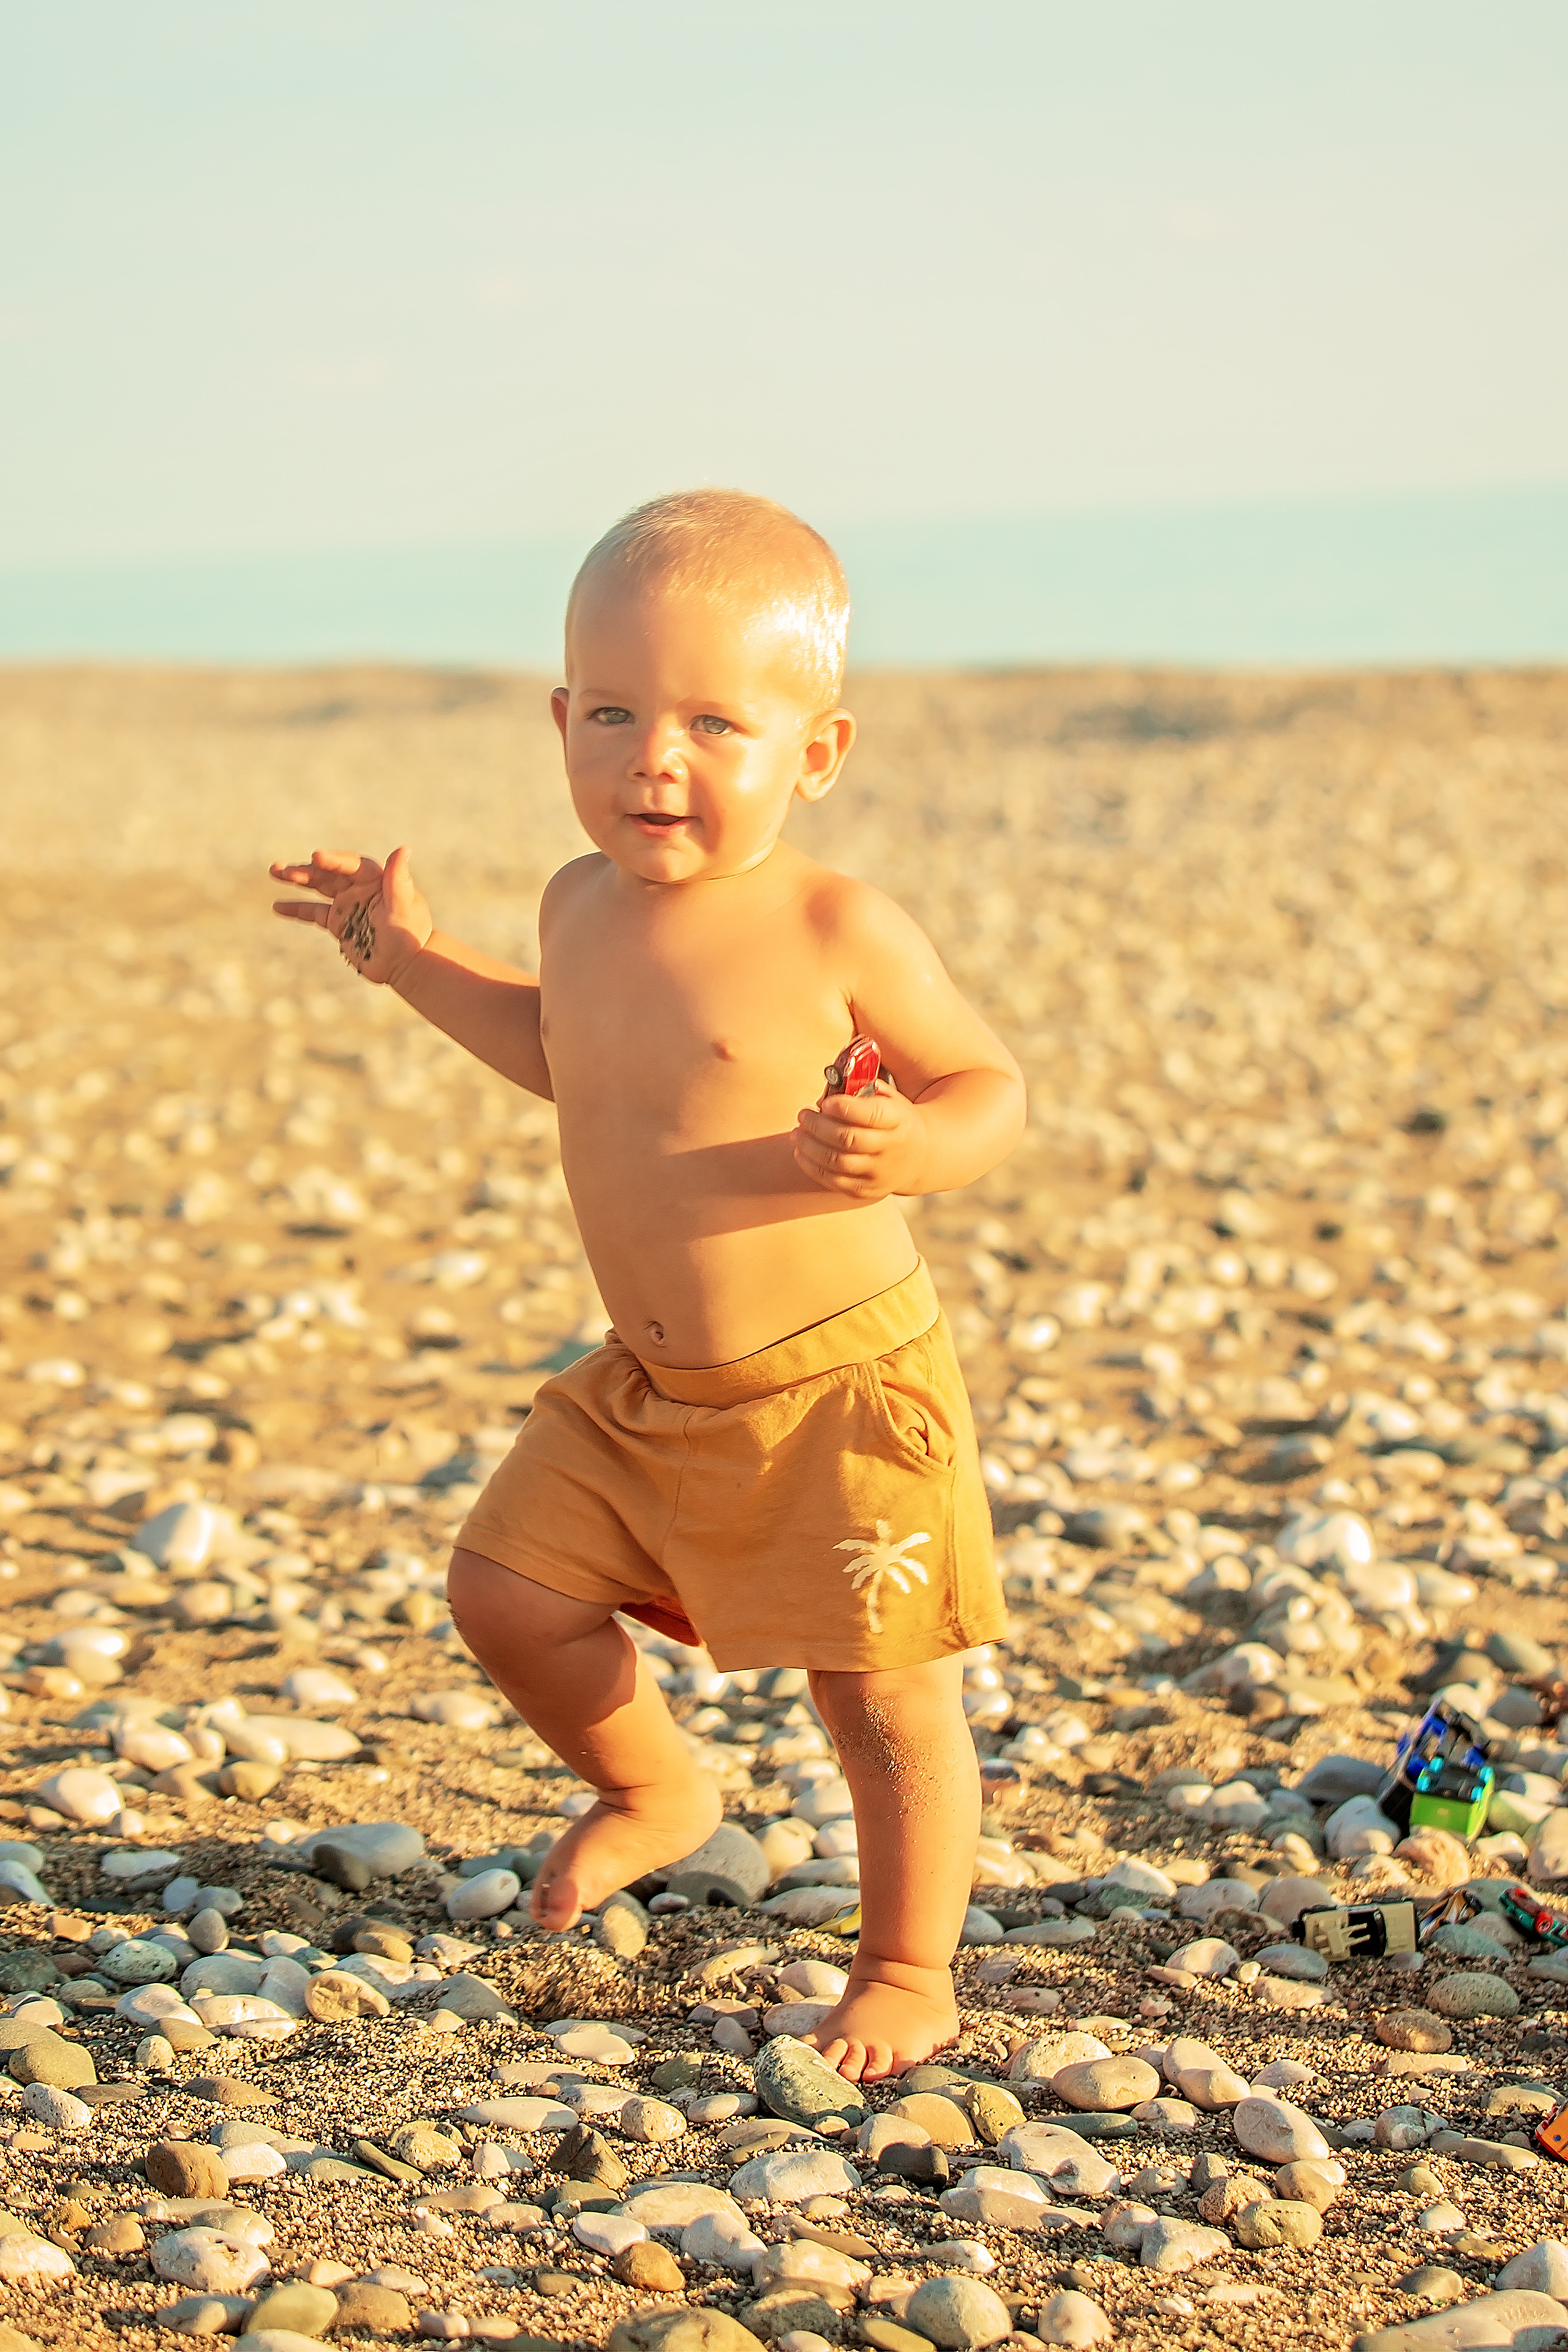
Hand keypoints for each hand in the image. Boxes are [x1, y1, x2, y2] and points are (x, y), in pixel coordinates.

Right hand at [269, 846, 432, 986]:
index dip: (334, 861)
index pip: (351, 865)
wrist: (406, 964)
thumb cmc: (410, 934)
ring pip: (318, 887)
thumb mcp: (405, 906)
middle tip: (283, 870)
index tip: (316, 857)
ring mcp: (348, 904)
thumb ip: (399, 879)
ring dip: (297, 879)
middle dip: (306, 871)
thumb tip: (403, 849)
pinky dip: (296, 909)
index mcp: (377, 879)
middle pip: (328, 874)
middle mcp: (360, 888)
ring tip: (275, 871)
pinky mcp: (339, 922)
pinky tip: (278, 906)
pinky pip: (313, 912)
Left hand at [793, 1082, 928, 1200]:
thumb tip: (826, 1096)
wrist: (920, 1156)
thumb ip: (862, 1090)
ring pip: (837, 1161)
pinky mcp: (867, 1190)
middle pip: (847, 1138)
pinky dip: (812, 1167)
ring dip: (810, 1146)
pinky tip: (801, 1152)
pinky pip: (834, 1181)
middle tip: (803, 1115)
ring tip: (797, 1133)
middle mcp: (891, 1147)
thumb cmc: (896, 1120)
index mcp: (898, 1119)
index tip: (825, 1103)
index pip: (870, 1114)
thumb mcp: (890, 1098)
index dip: (843, 1108)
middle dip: (817, 1126)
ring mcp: (879, 1172)